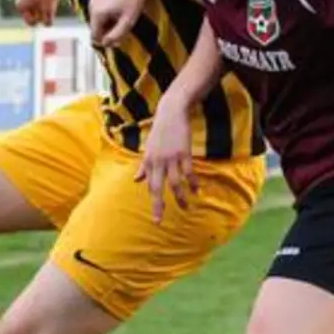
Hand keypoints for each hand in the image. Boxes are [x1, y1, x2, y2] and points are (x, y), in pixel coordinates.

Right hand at [88, 0, 150, 47]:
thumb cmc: (134, 1)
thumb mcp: (127, 22)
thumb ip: (116, 36)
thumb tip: (105, 44)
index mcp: (97, 12)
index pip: (94, 35)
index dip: (105, 41)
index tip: (117, 41)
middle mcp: (92, 6)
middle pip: (95, 29)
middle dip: (107, 33)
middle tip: (122, 32)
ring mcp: (94, 1)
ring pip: (97, 23)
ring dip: (108, 26)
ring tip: (121, 22)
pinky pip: (99, 15)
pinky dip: (107, 19)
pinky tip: (117, 16)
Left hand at [134, 99, 195, 222]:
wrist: (171, 112)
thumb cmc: (159, 131)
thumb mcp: (148, 149)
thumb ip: (143, 165)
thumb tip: (136, 180)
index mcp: (148, 162)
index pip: (150, 186)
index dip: (153, 202)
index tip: (156, 218)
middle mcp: (157, 162)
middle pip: (157, 188)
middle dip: (158, 205)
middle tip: (159, 221)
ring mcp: (170, 158)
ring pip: (174, 183)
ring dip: (180, 197)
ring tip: (185, 207)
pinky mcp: (183, 152)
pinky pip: (189, 172)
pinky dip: (193, 182)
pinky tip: (197, 190)